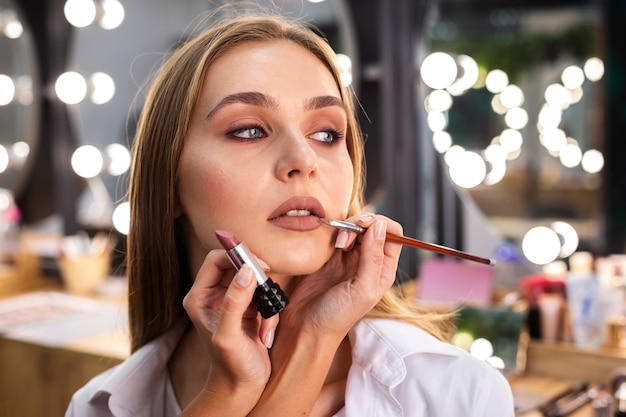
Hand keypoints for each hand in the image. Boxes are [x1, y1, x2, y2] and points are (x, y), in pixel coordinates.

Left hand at [182, 250, 278, 409]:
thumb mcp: (229, 335)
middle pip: (237, 266)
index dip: (237, 257)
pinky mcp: (248, 309)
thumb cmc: (230, 367)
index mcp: (199, 297)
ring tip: (264, 324)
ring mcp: (232, 302)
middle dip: (256, 279)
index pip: (216, 260)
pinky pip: (264, 297)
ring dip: (265, 300)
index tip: (259, 265)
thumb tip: (246, 270)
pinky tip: (265, 333)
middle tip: (267, 290)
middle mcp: (213, 296)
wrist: (242, 388)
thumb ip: (235, 302)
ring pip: (255, 281)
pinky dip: (270, 313)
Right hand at [279, 213, 401, 339]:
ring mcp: (348, 257)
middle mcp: (368, 260)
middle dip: (359, 225)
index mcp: (383, 269)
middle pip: (372, 226)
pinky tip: (326, 243)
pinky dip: (331, 231)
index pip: (393, 233)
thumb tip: (379, 226)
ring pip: (353, 227)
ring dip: (344, 228)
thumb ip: (373, 257)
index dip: (380, 224)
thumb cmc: (337, 316)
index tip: (364, 227)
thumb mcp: (362, 289)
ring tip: (336, 244)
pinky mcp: (329, 255)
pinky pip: (334, 233)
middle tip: (344, 239)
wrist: (306, 327)